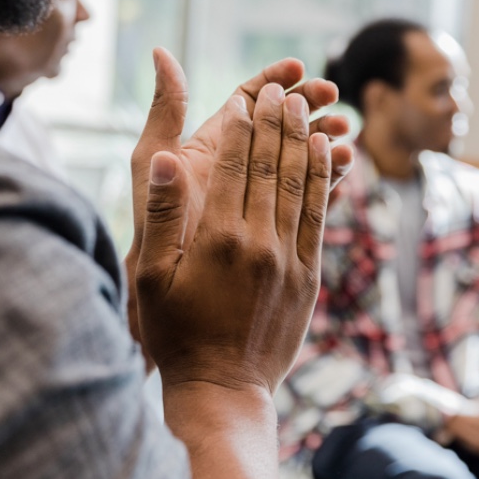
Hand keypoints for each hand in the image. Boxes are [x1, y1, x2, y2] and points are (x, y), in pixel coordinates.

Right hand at [132, 79, 333, 392]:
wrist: (223, 389)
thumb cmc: (176, 334)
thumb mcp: (151, 277)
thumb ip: (162, 215)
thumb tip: (168, 159)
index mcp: (216, 238)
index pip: (234, 164)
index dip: (242, 126)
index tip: (245, 97)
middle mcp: (258, 242)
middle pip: (271, 166)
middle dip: (276, 122)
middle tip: (279, 89)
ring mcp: (289, 259)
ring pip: (300, 185)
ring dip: (303, 141)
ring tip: (305, 106)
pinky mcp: (308, 276)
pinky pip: (320, 216)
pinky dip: (324, 180)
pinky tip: (326, 154)